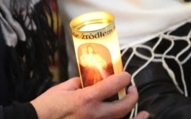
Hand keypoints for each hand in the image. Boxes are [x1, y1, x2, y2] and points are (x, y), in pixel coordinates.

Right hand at [30, 72, 148, 118]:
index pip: (114, 84)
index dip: (124, 78)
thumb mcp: (61, 89)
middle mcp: (95, 114)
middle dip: (132, 96)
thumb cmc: (45, 107)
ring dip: (136, 117)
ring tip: (145, 113)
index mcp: (87, 98)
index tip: (126, 76)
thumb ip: (77, 84)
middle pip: (124, 106)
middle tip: (132, 89)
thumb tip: (87, 82)